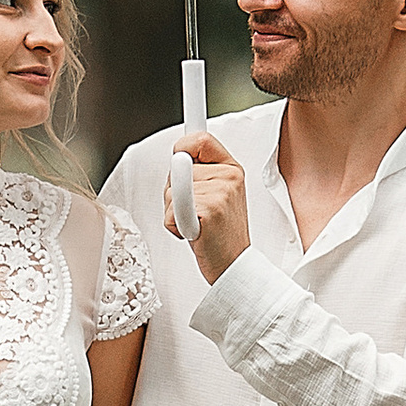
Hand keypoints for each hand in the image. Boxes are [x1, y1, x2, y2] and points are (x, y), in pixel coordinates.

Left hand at [166, 132, 248, 280]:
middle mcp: (229, 176)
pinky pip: (174, 207)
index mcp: (230, 168)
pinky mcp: (212, 209)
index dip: (182, 147)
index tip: (179, 153)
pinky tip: (192, 233)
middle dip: (173, 192)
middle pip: (176, 167)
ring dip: (173, 213)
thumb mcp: (215, 196)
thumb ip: (198, 174)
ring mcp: (222, 191)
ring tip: (195, 225)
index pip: (200, 139)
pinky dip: (174, 224)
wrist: (233, 266)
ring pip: (171, 191)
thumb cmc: (219, 234)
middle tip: (192, 212)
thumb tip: (177, 156)